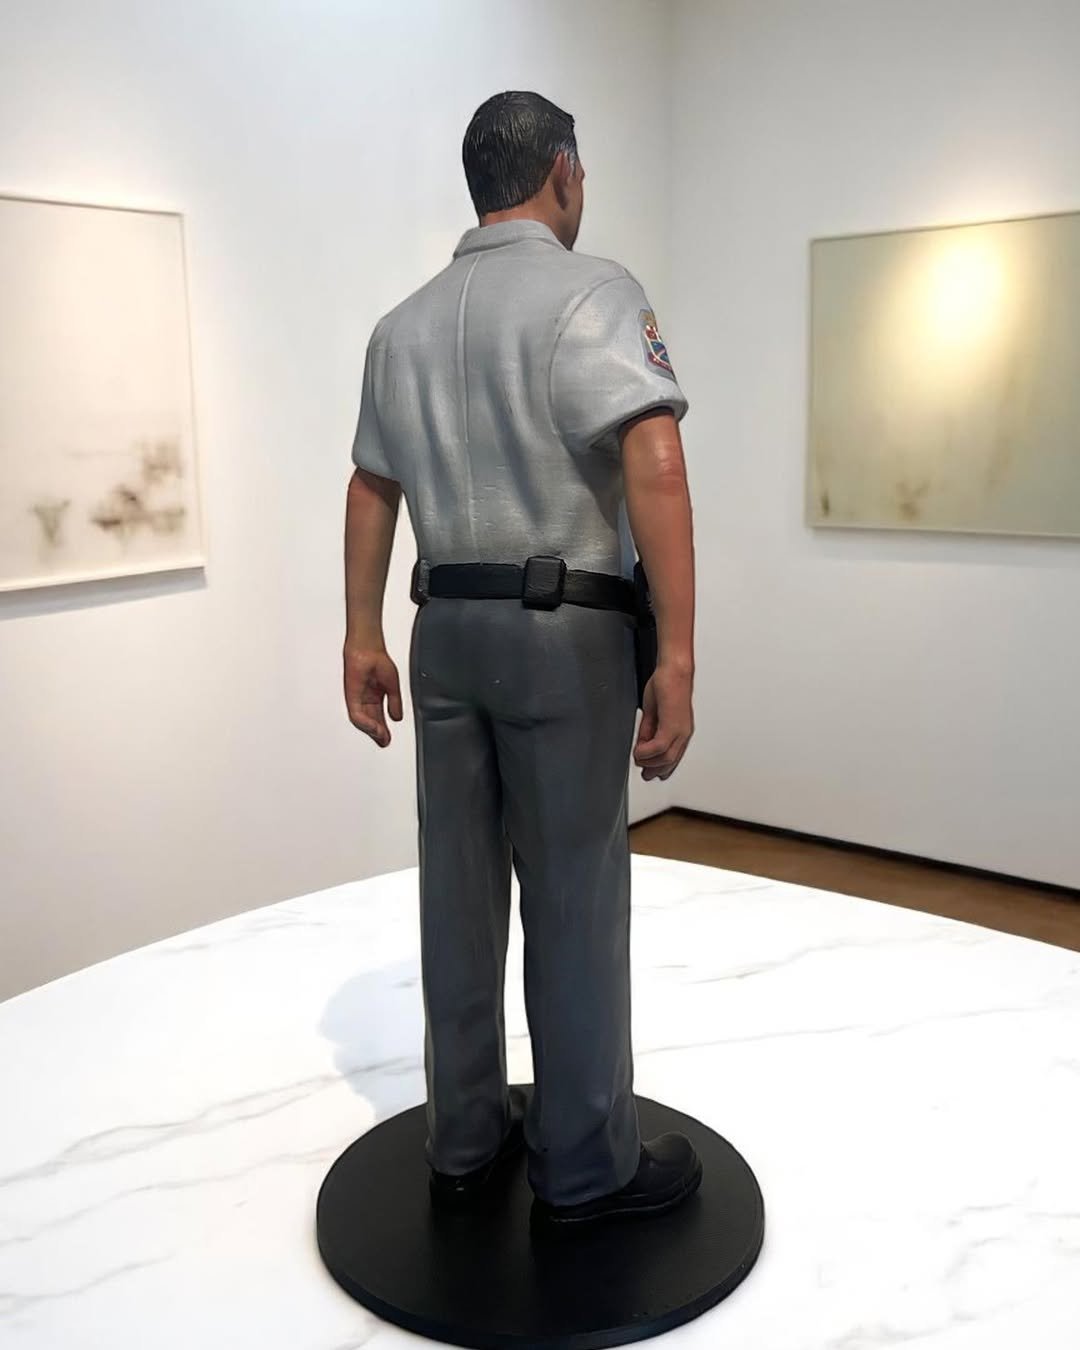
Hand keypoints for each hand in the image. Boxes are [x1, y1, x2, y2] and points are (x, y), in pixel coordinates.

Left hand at [344, 643, 402, 746]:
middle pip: (370, 722)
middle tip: (384, 742)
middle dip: (377, 734)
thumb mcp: (392, 685)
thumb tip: (397, 718)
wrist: (368, 647)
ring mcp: (357, 698)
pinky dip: (365, 723)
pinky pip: (356, 714)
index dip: (383, 730)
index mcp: (373, 697)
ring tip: (381, 738)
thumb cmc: (377, 658)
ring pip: (362, 721)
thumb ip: (394, 703)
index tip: (388, 739)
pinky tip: (374, 728)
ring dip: (372, 731)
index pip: (377, 718)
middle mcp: (364, 699)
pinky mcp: (351, 696)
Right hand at [633, 661, 692, 780]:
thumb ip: (649, 730)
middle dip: (653, 769)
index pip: (673, 757)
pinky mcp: (672, 725)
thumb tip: (643, 744)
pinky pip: (659, 747)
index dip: (661, 768)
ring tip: (637, 757)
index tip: (649, 773)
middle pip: (670, 762)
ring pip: (665, 758)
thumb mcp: (654, 713)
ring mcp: (680, 730)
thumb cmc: (666, 685)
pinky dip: (646, 752)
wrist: (674, 670)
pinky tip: (638, 751)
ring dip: (648, 761)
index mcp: (680, 730)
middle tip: (642, 772)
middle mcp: (683, 733)